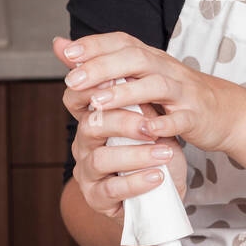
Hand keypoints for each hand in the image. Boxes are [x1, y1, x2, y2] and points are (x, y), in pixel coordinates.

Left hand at [53, 31, 238, 155]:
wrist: (225, 112)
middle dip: (103, 67)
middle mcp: (166, 69)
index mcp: (150, 58)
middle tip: (74, 80)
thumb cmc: (175, 94)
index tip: (68, 54)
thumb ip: (99, 61)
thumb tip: (60, 45)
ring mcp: (183, 92)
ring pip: (156, 85)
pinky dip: (164, 124)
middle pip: (135, 58)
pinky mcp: (196, 116)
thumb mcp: (139, 75)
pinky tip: (146, 130)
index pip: (121, 41)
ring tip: (99, 104)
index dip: (95, 45)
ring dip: (126, 93)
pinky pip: (181, 118)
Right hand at [57, 38, 188, 217]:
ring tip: (165, 153)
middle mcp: (84, 142)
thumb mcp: (144, 108)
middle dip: (123, 121)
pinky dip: (136, 183)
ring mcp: (88, 172)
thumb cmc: (149, 142)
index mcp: (91, 116)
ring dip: (136, 154)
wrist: (159, 185)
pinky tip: (158, 177)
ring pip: (102, 158)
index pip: (79, 96)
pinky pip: (112, 190)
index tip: (128, 82)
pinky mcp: (99, 198)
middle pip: (91, 125)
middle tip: (152, 124)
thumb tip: (117, 47)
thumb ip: (129, 81)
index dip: (99, 88)